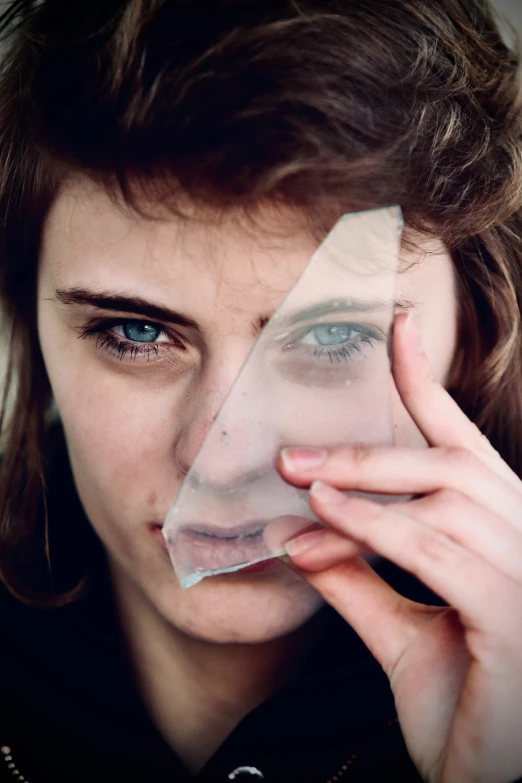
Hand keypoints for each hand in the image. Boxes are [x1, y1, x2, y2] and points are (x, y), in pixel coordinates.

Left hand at [275, 313, 521, 782]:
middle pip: (445, 462)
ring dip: (362, 487)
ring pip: (441, 496)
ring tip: (298, 484)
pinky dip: (377, 531)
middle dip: (367, 449)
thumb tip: (305, 534)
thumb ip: (360, 579)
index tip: (395, 327)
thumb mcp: (400, 632)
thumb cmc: (466, 707)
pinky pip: (437, 551)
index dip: (426, 382)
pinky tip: (325, 525)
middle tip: (291, 455)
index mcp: (499, 534)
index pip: (459, 443)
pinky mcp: (517, 614)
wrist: (496, 781)